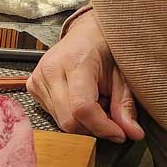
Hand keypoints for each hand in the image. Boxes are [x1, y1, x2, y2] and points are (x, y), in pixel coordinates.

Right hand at [26, 9, 143, 142]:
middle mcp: (51, 69)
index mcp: (75, 61)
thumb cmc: (105, 49)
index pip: (82, 108)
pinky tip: (81, 101)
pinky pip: (53, 115)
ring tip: (97, 102)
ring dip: (83, 123)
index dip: (102, 127)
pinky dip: (71, 116)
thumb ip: (125, 104)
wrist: (87, 33)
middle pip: (69, 120)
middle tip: (111, 117)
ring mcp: (38, 78)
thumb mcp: (122, 74)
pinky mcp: (32, 86)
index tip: (119, 133)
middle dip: (94, 128)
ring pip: (60, 122)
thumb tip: (133, 133)